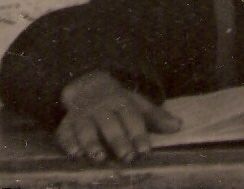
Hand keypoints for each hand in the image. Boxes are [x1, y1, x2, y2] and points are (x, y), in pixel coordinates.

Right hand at [56, 70, 180, 161]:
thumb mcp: (138, 105)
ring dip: (91, 143)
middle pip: (110, 124)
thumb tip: (179, 126)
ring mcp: (83, 114)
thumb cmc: (118, 102)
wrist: (88, 85)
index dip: (139, 134)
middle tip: (127, 157)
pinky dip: (68, 142)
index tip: (145, 151)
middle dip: (118, 140)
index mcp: (121, 102)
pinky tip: (73, 153)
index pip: (132, 117)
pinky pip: (65, 131)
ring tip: (98, 157)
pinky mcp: (67, 123)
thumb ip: (156, 118)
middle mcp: (102, 107)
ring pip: (86, 128)